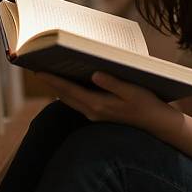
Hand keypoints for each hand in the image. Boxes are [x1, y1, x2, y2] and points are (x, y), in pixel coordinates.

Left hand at [35, 71, 180, 134]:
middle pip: (64, 96)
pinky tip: (67, 82)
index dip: (53, 80)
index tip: (38, 71)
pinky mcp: (99, 113)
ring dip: (57, 88)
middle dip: (50, 82)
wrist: (155, 124)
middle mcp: (92, 112)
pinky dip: (68, 92)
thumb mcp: (132, 91)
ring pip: (69, 100)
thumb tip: (95, 74)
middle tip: (36, 67)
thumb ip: (112, 83)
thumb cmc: (146, 104)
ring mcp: (94, 114)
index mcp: (98, 105)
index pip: (69, 91)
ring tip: (47, 73)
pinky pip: (77, 101)